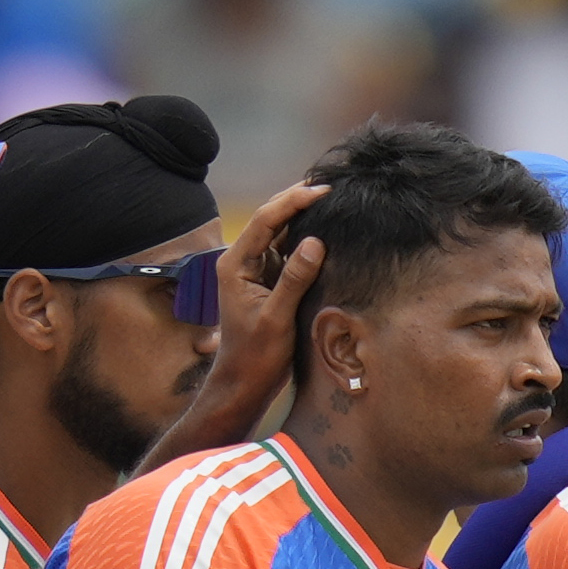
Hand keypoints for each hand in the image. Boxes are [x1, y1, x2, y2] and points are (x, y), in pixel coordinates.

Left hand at [195, 179, 327, 435]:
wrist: (244, 384)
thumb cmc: (256, 356)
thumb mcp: (277, 318)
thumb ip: (294, 279)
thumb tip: (316, 241)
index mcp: (235, 264)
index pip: (265, 220)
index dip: (293, 201)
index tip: (323, 190)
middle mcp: (242, 261)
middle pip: (270, 219)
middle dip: (298, 200)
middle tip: (332, 185)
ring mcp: (255, 269)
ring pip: (279, 232)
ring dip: (303, 215)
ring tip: (332, 198)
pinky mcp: (268, 280)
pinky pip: (287, 250)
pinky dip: (305, 237)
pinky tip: (325, 228)